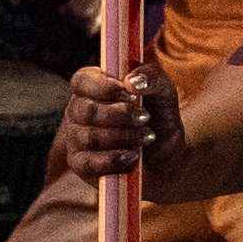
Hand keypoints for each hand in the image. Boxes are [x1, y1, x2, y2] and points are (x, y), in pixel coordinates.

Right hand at [52, 62, 174, 186]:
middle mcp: (78, 110)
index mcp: (92, 86)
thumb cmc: (159, 118)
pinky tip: (133, 156)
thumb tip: (132, 81)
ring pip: (89, 137)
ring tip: (147, 137)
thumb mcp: (164, 92)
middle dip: (120, 115)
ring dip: (123, 137)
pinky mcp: (80, 165)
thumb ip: (152, 76)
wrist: (167, 156)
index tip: (131, 94)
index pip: (82, 81)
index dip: (104, 87)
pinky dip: (113, 159)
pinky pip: (89, 163)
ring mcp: (76, 138)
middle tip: (146, 118)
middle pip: (86, 110)